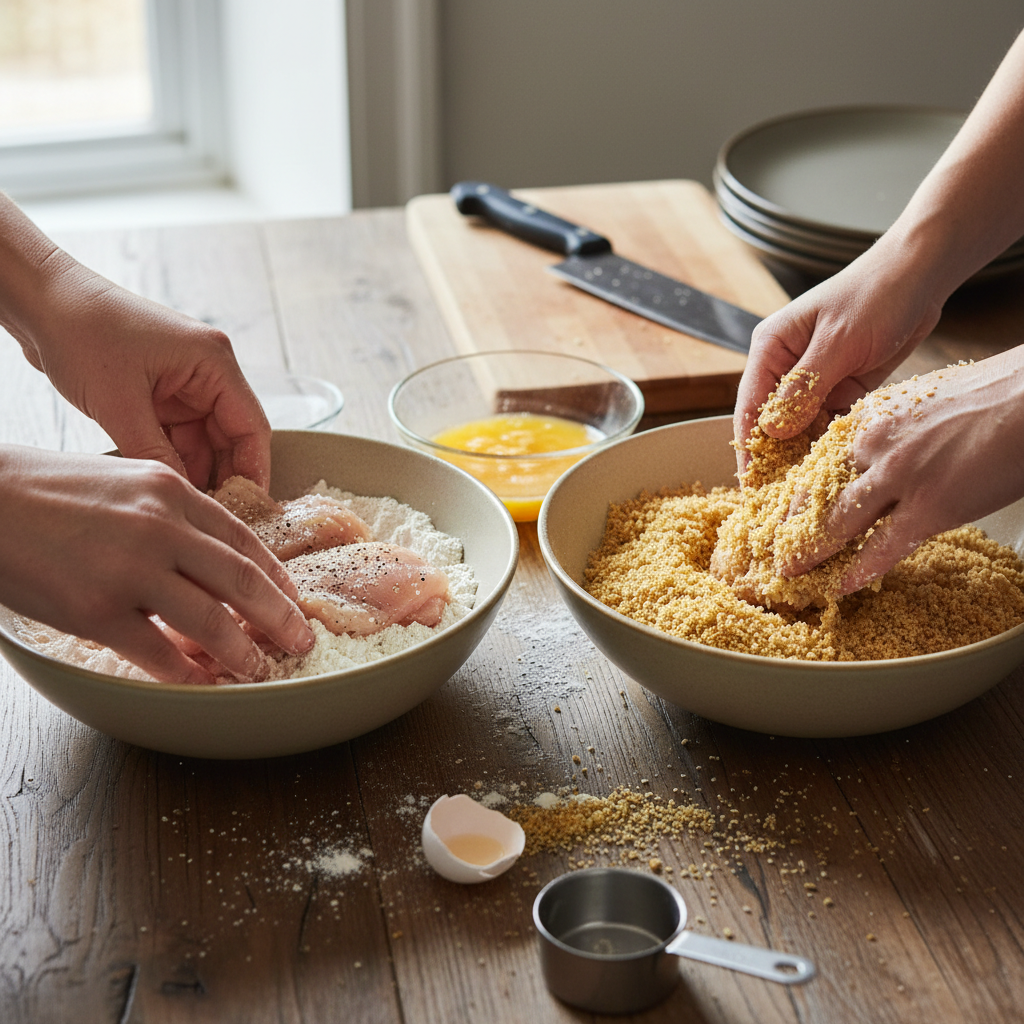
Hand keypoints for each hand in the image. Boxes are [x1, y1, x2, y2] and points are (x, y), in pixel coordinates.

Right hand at [0, 447, 314, 683]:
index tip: (292, 599)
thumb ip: (172, 514)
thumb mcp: (126, 482)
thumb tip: (211, 558)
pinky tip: (203, 684)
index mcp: (172, 491)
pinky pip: (159, 654)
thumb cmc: (50, 491)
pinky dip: (188, 675)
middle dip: (280, 617)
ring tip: (258, 670)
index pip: (244, 540)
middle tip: (301, 640)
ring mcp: (130, 570)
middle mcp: (161, 527)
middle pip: (243, 581)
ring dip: (242, 653)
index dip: (275, 576)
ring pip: (210, 622)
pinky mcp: (96, 611)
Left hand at [18, 259, 269, 489]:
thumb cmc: (81, 330)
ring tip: (189, 505)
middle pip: (232, 436)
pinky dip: (174, 459)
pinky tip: (169, 484)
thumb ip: (156, 454)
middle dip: (224, 475)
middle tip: (217, 515)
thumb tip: (184, 496)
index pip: (250, 426)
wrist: (41, 301)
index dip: (253, 470)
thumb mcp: (119, 403)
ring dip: (196, 470)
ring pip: (204, 440)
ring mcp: (183, 382)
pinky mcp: (160, 392)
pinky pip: (178, 435)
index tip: (249, 508)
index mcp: (213, 361)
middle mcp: (206, 371)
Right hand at [733, 244, 944, 474]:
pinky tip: (836, 472)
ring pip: (802, 429)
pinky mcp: (841, 387)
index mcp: (772, 350)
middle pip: (773, 423)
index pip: (751, 407)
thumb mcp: (839, 342)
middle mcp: (787, 368)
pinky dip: (833, 445)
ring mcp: (815, 380)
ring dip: (806, 457)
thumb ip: (805, 387)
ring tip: (809, 494)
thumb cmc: (876, 294)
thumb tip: (772, 431)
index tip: (751, 484)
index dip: (750, 448)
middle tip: (780, 501)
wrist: (921, 274)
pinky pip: (830, 424)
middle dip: (776, 460)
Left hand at [779, 351, 1023, 593]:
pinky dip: (858, 572)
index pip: (815, 463)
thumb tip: (877, 454)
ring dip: (810, 555)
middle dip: (790, 528)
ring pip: (837, 526)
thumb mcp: (919, 400)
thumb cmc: (989, 395)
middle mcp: (871, 446)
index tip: (780, 513)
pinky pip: (882, 549)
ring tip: (789, 575)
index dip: (795, 495)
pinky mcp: (929, 507)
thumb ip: (889, 430)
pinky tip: (842, 587)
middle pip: (814, 496)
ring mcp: (897, 478)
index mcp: (867, 418)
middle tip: (772, 550)